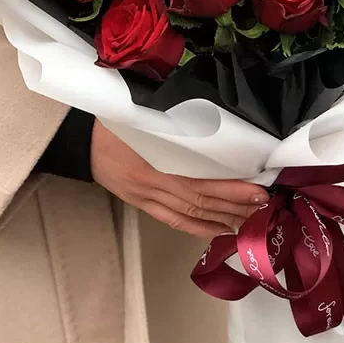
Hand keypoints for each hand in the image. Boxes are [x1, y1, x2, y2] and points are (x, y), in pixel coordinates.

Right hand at [90, 122, 269, 238]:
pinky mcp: (140, 203)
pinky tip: (218, 230)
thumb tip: (216, 121)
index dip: (230, 189)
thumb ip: (175, 121)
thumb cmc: (116, 118)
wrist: (80, 139)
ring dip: (220, 219)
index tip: (257, 189)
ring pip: (188, 214)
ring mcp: (144, 196)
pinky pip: (172, 220)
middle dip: (233, 205)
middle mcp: (151, 183)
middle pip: (199, 201)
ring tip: (248, 220)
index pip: (199, 182)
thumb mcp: (144, 113)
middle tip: (263, 206)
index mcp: (154, 158)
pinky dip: (196, 228)